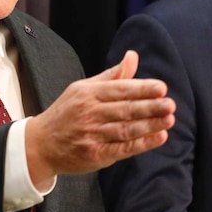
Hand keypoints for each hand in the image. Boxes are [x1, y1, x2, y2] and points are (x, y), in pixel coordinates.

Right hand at [25, 50, 175, 185]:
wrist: (40, 144)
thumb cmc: (67, 113)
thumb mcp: (83, 89)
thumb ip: (112, 76)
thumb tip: (133, 56)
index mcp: (88, 94)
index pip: (119, 89)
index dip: (141, 89)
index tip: (162, 88)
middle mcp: (89, 113)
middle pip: (125, 109)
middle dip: (150, 107)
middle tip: (171, 104)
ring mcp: (91, 135)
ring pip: (126, 129)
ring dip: (150, 125)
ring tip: (170, 120)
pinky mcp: (95, 155)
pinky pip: (122, 148)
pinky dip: (142, 144)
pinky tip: (159, 137)